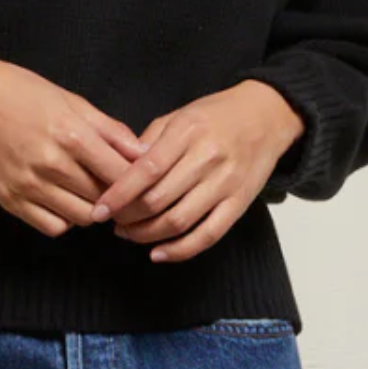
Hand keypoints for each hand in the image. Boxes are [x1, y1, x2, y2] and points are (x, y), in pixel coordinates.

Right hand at [0, 46, 147, 237]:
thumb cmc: (20, 91)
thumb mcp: (71, 100)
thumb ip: (109, 130)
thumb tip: (143, 152)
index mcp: (71, 134)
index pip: (120, 175)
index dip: (139, 185)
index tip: (145, 185)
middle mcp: (50, 163)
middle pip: (103, 199)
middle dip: (118, 198)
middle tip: (122, 193)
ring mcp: (28, 185)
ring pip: (81, 217)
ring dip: (93, 210)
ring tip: (92, 194)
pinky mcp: (9, 200)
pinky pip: (52, 226)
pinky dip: (65, 219)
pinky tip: (65, 201)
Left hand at [87, 80, 305, 262]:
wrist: (267, 116)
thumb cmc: (217, 115)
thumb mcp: (179, 116)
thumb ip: (148, 142)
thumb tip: (119, 171)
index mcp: (188, 132)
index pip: (146, 170)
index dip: (119, 195)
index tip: (99, 210)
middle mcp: (208, 158)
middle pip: (159, 200)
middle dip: (129, 218)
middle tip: (113, 221)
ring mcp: (226, 183)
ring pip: (179, 221)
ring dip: (147, 235)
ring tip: (130, 234)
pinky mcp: (240, 204)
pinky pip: (208, 235)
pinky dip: (180, 250)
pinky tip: (158, 253)